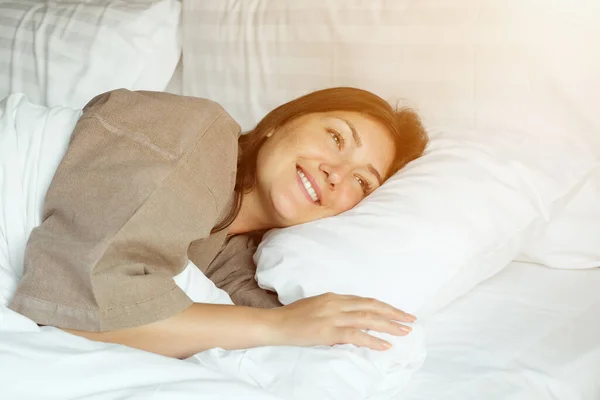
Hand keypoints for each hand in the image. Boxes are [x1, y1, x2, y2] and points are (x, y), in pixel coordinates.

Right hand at [269, 292, 415, 350]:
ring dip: (389, 326)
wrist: (276, 324)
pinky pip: (356, 335)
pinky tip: (385, 345)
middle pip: (372, 306)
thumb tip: (353, 321)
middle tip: (411, 320)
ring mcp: (333, 316)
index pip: (366, 301)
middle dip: (394, 313)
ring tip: (405, 332)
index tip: (400, 313)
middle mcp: (337, 303)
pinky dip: (373, 340)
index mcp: (335, 297)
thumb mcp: (318, 307)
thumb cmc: (294, 317)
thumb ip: (336, 311)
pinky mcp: (328, 331)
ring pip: (368, 319)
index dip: (385, 307)